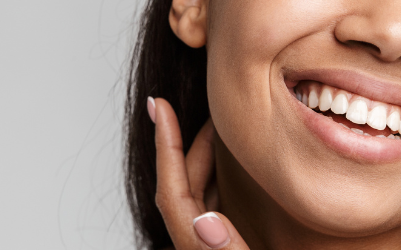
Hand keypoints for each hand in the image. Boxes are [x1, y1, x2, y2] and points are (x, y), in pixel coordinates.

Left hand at [148, 97, 249, 249]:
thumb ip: (228, 249)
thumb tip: (203, 219)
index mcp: (196, 248)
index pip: (171, 190)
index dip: (165, 144)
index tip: (158, 106)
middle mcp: (197, 242)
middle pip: (185, 183)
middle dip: (196, 141)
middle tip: (218, 109)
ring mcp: (210, 244)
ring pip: (201, 193)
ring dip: (211, 158)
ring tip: (228, 130)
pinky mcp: (228, 243)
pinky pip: (220, 204)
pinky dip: (225, 181)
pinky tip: (242, 172)